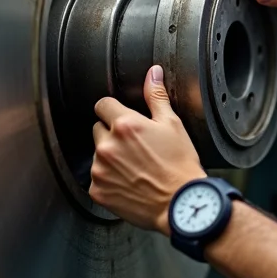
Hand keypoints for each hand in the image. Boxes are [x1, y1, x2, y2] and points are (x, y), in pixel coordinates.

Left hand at [89, 64, 205, 234]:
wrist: (180, 204)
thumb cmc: (180, 165)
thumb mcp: (172, 125)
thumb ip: (156, 96)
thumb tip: (153, 73)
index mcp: (125, 125)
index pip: (102, 105)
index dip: (113, 110)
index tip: (123, 120)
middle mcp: (107, 146)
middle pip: (97, 129)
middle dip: (112, 135)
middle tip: (135, 147)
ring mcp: (100, 170)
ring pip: (97, 155)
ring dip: (110, 158)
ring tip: (134, 167)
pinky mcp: (97, 191)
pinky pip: (96, 179)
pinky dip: (108, 180)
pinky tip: (128, 182)